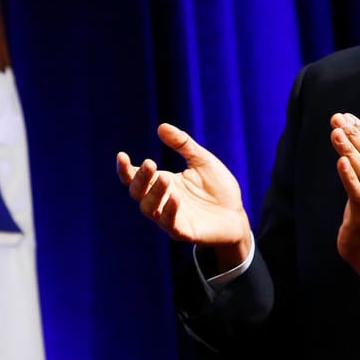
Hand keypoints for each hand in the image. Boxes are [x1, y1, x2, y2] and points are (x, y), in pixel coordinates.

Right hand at [116, 123, 251, 269]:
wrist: (237, 214)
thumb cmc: (218, 188)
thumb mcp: (202, 160)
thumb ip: (183, 144)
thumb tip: (161, 127)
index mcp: (162, 183)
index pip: (135, 177)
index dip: (126, 169)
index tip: (122, 155)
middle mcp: (161, 201)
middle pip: (138, 193)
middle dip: (140, 179)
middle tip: (150, 164)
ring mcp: (171, 218)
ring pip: (150, 209)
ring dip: (154, 193)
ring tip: (165, 178)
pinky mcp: (185, 232)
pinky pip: (170, 224)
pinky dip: (169, 211)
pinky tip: (175, 198)